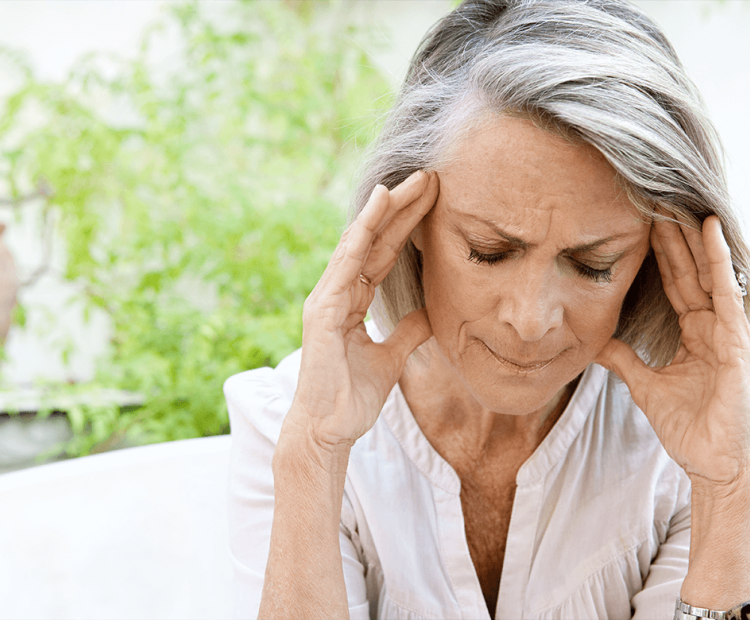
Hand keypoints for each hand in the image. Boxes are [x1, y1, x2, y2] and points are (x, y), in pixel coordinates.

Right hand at [287, 171, 438, 451]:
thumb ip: (408, 331)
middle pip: (374, 242)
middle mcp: (338, 292)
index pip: (384, 254)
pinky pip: (346, 264)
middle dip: (401, 209)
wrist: (329, 429)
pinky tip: (377, 208)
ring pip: (359, 244)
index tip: (435, 200)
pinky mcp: (322, 309)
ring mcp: (327, 298)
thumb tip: (432, 313)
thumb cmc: (352, 396)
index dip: (408, 226)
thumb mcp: (391, 357)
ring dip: (384, 211)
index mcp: (352, 301)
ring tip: (409, 181)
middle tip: (429, 177)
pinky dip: (361, 234)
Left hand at [596, 216, 749, 488]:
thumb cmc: (689, 428)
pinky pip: (727, 292)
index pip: (675, 285)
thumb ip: (624, 360)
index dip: (660, 256)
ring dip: (692, 238)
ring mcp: (728, 331)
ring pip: (708, 273)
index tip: (641, 226)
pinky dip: (718, 261)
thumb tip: (596, 343)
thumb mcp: (645, 386)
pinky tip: (709, 232)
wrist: (713, 462)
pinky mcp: (737, 339)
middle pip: (689, 272)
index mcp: (694, 335)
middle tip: (655, 201)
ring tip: (675, 204)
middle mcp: (713, 327)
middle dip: (673, 238)